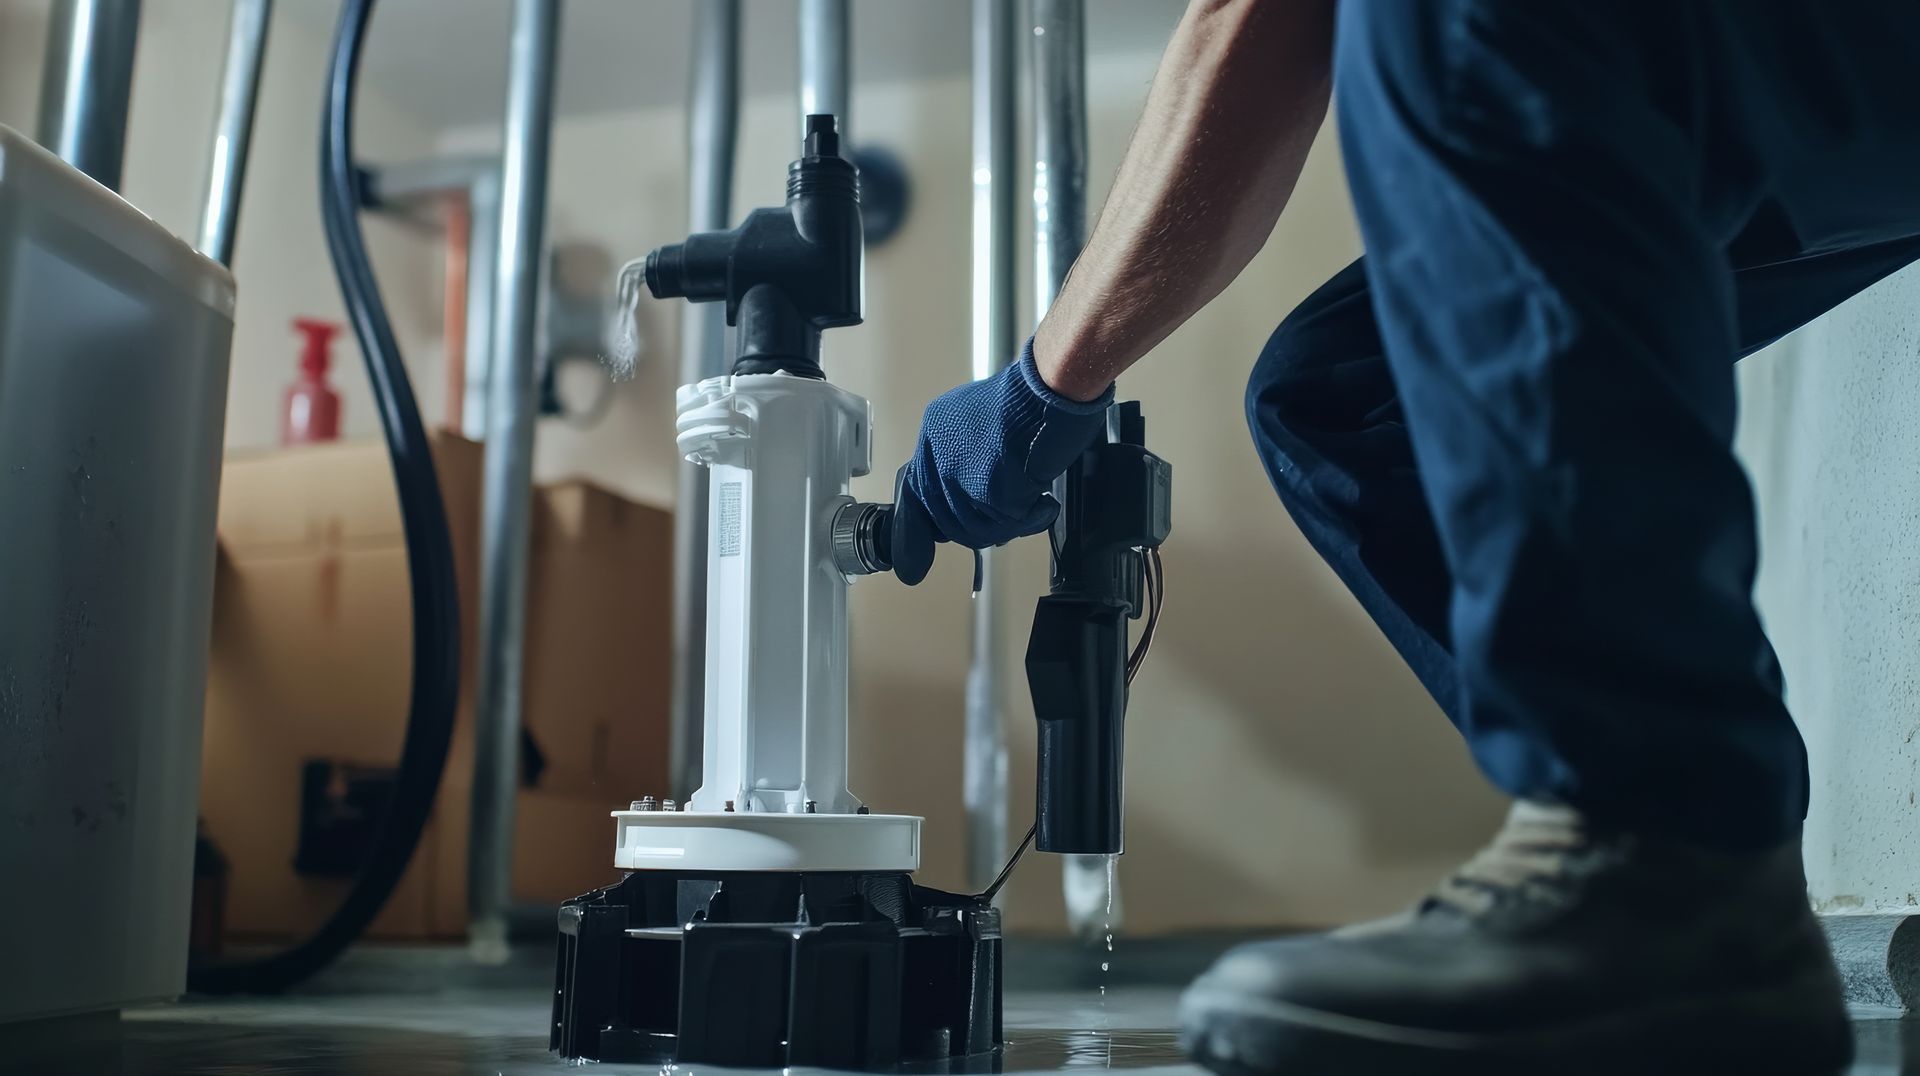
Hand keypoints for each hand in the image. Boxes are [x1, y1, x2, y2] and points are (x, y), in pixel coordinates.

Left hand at [890, 341, 1112, 584]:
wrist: (1050, 388)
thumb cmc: (1030, 398)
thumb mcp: (981, 421)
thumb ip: (965, 457)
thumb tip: (969, 498)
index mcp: (934, 434)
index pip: (916, 493)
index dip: (918, 530)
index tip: (914, 559)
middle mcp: (939, 455)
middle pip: (947, 519)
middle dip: (980, 527)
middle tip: (1009, 517)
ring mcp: (960, 474)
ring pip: (976, 527)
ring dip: (1009, 524)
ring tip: (1033, 504)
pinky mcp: (987, 489)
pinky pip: (1007, 524)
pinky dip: (1031, 518)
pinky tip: (1043, 503)